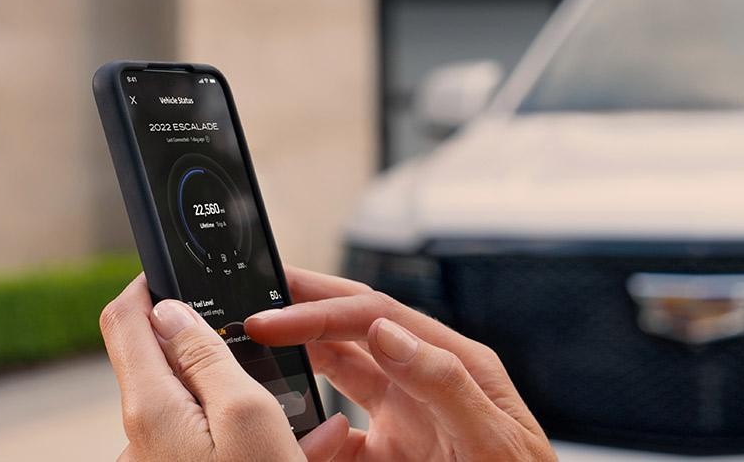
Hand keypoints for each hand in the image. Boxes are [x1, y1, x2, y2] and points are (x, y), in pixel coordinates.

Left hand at [101, 274, 352, 460]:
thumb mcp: (249, 416)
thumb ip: (208, 355)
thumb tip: (170, 310)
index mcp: (151, 408)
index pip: (124, 320)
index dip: (150, 284)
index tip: (177, 268)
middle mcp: (143, 439)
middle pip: (170, 365)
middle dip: (224, 351)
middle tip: (275, 354)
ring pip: (204, 411)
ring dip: (255, 402)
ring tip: (314, 422)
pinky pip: (217, 447)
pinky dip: (258, 441)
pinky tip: (310, 447)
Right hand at [244, 267, 555, 461]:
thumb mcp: (492, 437)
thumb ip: (443, 382)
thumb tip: (388, 330)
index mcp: (453, 363)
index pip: (376, 316)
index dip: (319, 309)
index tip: (271, 316)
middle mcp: (424, 382)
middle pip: (352, 330)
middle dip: (302, 308)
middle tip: (251, 298)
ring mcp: (406, 420)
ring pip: (339, 376)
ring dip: (299, 361)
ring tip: (256, 351)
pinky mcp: (391, 456)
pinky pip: (338, 438)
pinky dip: (311, 434)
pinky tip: (291, 433)